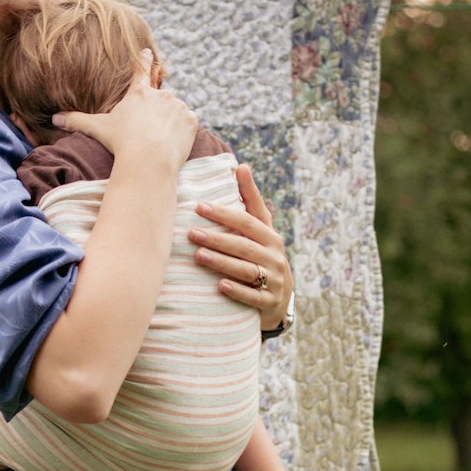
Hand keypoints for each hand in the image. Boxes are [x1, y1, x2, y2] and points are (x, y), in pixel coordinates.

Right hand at [53, 56, 197, 168]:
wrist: (148, 161)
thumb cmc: (121, 143)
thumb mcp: (97, 129)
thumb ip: (77, 121)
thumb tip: (53, 119)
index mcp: (138, 92)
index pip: (141, 70)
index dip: (144, 59)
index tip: (148, 51)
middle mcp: (160, 94)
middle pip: (160, 99)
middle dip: (157, 112)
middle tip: (149, 130)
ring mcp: (178, 107)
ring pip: (175, 112)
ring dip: (170, 122)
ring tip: (160, 140)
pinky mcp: (191, 121)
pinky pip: (188, 124)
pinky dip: (183, 132)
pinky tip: (173, 143)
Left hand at [187, 163, 293, 330]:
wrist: (280, 300)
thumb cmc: (263, 256)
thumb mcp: (261, 230)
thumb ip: (250, 201)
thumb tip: (240, 167)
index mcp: (270, 237)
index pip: (246, 222)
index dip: (223, 214)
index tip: (198, 206)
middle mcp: (274, 257)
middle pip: (243, 245)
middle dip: (217, 238)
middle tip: (190, 233)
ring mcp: (274, 280)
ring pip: (246, 270)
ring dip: (222, 262)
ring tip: (198, 256)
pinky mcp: (269, 303)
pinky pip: (253, 296)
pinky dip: (237, 291)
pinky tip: (219, 286)